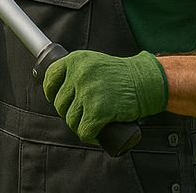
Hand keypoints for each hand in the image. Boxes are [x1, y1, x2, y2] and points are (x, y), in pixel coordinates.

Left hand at [43, 50, 167, 144]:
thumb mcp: (94, 62)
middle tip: (80, 114)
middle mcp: (78, 74)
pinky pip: (84, 131)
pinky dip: (89, 136)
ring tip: (88, 124)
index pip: (50, 77)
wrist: (145, 81)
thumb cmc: (122, 75)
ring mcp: (88, 93)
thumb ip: (77, 71)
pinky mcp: (98, 110)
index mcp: (75, 60)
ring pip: (70, 119)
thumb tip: (58, 90)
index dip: (50, 92)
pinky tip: (95, 135)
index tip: (56, 98)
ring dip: (78, 125)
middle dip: (68, 112)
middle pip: (59, 102)